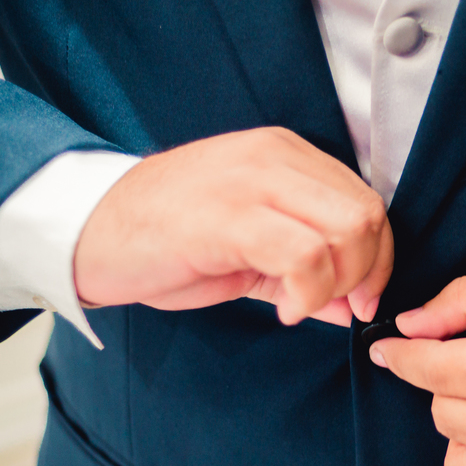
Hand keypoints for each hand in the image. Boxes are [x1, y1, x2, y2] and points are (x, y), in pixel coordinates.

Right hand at [74, 127, 392, 325]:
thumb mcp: (248, 250)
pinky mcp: (228, 215)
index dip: (379, 258)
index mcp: (285, 155)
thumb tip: (352, 306)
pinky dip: (308, 293)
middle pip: (366, 214)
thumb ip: (305, 270)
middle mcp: (275, 157)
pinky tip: (283, 310)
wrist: (87, 231)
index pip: (366, 201)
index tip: (362, 300)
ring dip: (338, 284)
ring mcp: (251, 181)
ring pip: (345, 229)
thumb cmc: (163, 238)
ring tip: (299, 307)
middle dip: (367, 273)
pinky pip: (303, 254)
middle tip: (337, 307)